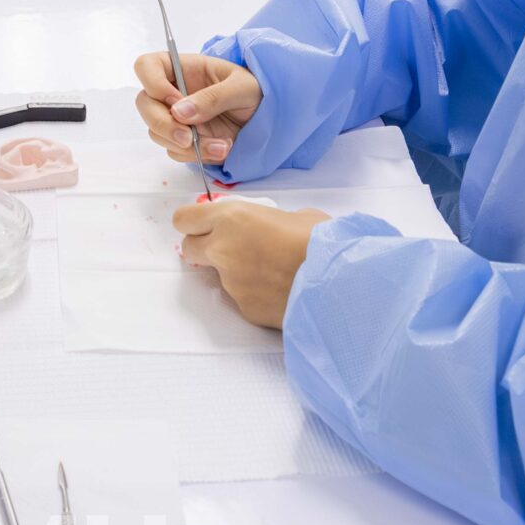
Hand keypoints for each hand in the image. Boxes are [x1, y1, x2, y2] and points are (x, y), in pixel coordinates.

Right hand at [132, 49, 262, 167]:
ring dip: (185, 145)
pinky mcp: (185, 140)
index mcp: (184, 68)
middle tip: (189, 137)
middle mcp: (174, 92)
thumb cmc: (257, 92)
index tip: (174, 100)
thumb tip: (180, 112)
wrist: (270, 119)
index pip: (147, 66)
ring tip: (222, 145)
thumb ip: (213, 97)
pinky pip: (176, 151)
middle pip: (144, 104)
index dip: (152, 83)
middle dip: (163, 124)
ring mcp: (177, 118)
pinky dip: (196, 156)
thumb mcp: (242, 88)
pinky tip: (221, 149)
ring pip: (157, 132)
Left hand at [172, 202, 328, 328]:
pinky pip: (242, 298)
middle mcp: (222, 250)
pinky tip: (282, 290)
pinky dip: (256, 294)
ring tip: (274, 272)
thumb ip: (270, 220)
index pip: (184, 219)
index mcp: (232, 218)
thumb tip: (270, 228)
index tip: (204, 225)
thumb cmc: (323, 241)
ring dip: (237, 273)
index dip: (193, 222)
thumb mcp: (297, 216)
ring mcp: (231, 282)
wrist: (340, 283)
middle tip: (232, 248)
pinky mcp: (244, 308)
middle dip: (205, 248)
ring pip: (219, 276)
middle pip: (189, 248)